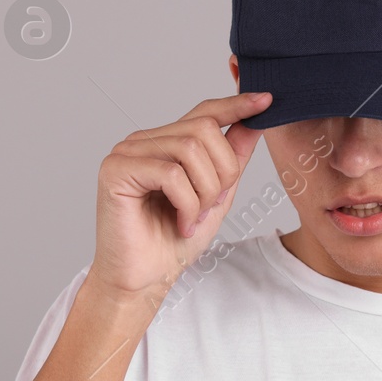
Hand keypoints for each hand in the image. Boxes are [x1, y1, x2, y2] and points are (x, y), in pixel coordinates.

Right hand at [90, 91, 271, 302]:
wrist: (143, 279)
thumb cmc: (172, 242)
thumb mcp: (216, 197)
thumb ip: (231, 160)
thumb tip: (253, 124)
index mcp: (165, 143)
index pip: (204, 112)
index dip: (236, 105)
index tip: (266, 100)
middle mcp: (144, 141)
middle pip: (204, 129)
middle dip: (222, 173)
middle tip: (211, 207)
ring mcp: (126, 152)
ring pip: (190, 149)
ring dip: (204, 192)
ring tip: (194, 218)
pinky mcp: (115, 171)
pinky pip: (170, 174)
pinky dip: (186, 204)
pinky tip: (181, 224)